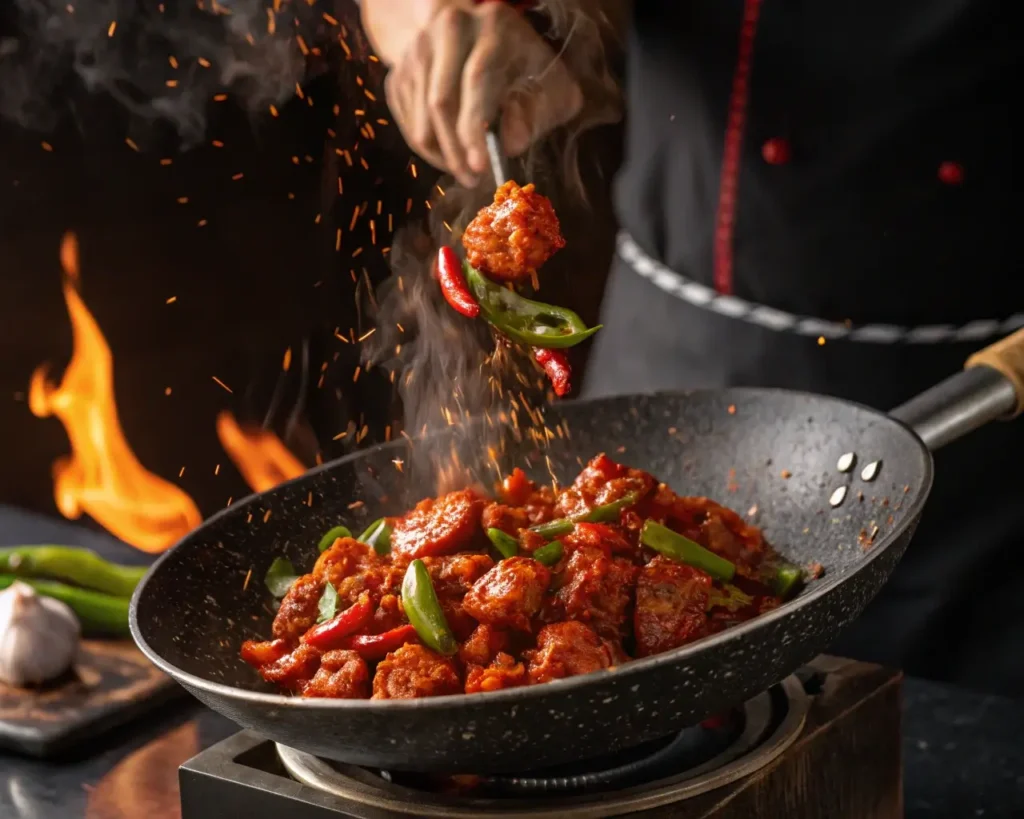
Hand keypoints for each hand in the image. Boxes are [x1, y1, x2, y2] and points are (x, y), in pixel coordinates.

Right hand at [383, 2, 582, 186]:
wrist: (480, 36)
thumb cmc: (526, 68)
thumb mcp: (551, 86)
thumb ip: (539, 114)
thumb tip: (510, 145)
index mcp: (493, 27)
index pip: (476, 79)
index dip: (474, 128)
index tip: (480, 168)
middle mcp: (448, 28)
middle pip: (440, 101)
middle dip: (456, 153)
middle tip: (472, 181)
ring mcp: (418, 49)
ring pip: (421, 118)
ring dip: (442, 156)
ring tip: (465, 171)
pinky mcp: (400, 71)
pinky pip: (408, 123)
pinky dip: (428, 148)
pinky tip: (450, 153)